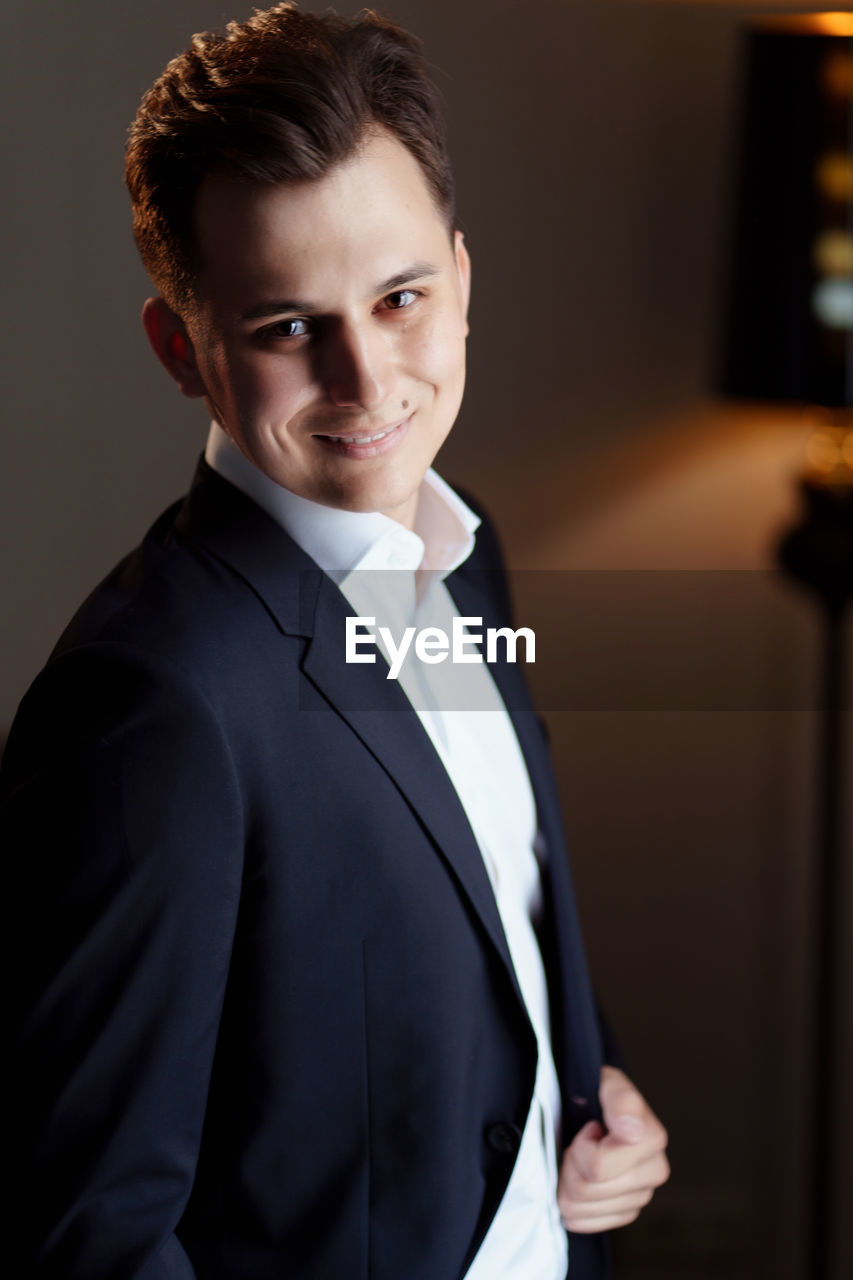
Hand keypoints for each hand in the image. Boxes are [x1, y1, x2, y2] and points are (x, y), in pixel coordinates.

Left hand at [557, 1066, 669, 1232]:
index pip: (598, 1167)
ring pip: (582, 1207)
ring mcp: (641, 1195)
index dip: (582, 1148)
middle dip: (571, 1164)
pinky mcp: (626, 1212)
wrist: (598, 1107)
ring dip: (569, 1182)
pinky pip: (586, 1223)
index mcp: (652, 1139)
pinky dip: (574, 1205)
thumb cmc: (600, 1093)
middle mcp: (654, 1171)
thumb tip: (632, 1131)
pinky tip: (580, 1181)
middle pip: (587, 1188)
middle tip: (578, 1144)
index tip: (589, 1128)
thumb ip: (621, 1101)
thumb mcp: (608, 1083)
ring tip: (578, 1160)